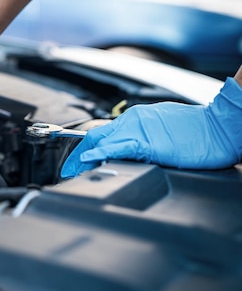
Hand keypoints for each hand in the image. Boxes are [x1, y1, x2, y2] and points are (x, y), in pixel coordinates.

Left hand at [61, 77, 241, 178]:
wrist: (223, 127)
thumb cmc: (200, 132)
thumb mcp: (165, 131)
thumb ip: (144, 140)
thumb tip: (131, 153)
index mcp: (137, 118)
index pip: (103, 132)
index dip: (85, 148)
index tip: (75, 162)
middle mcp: (134, 120)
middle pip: (95, 136)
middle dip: (77, 155)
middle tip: (67, 171)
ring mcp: (139, 129)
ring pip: (101, 141)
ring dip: (83, 158)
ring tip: (71, 172)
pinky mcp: (148, 142)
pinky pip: (117, 147)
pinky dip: (98, 153)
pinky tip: (87, 160)